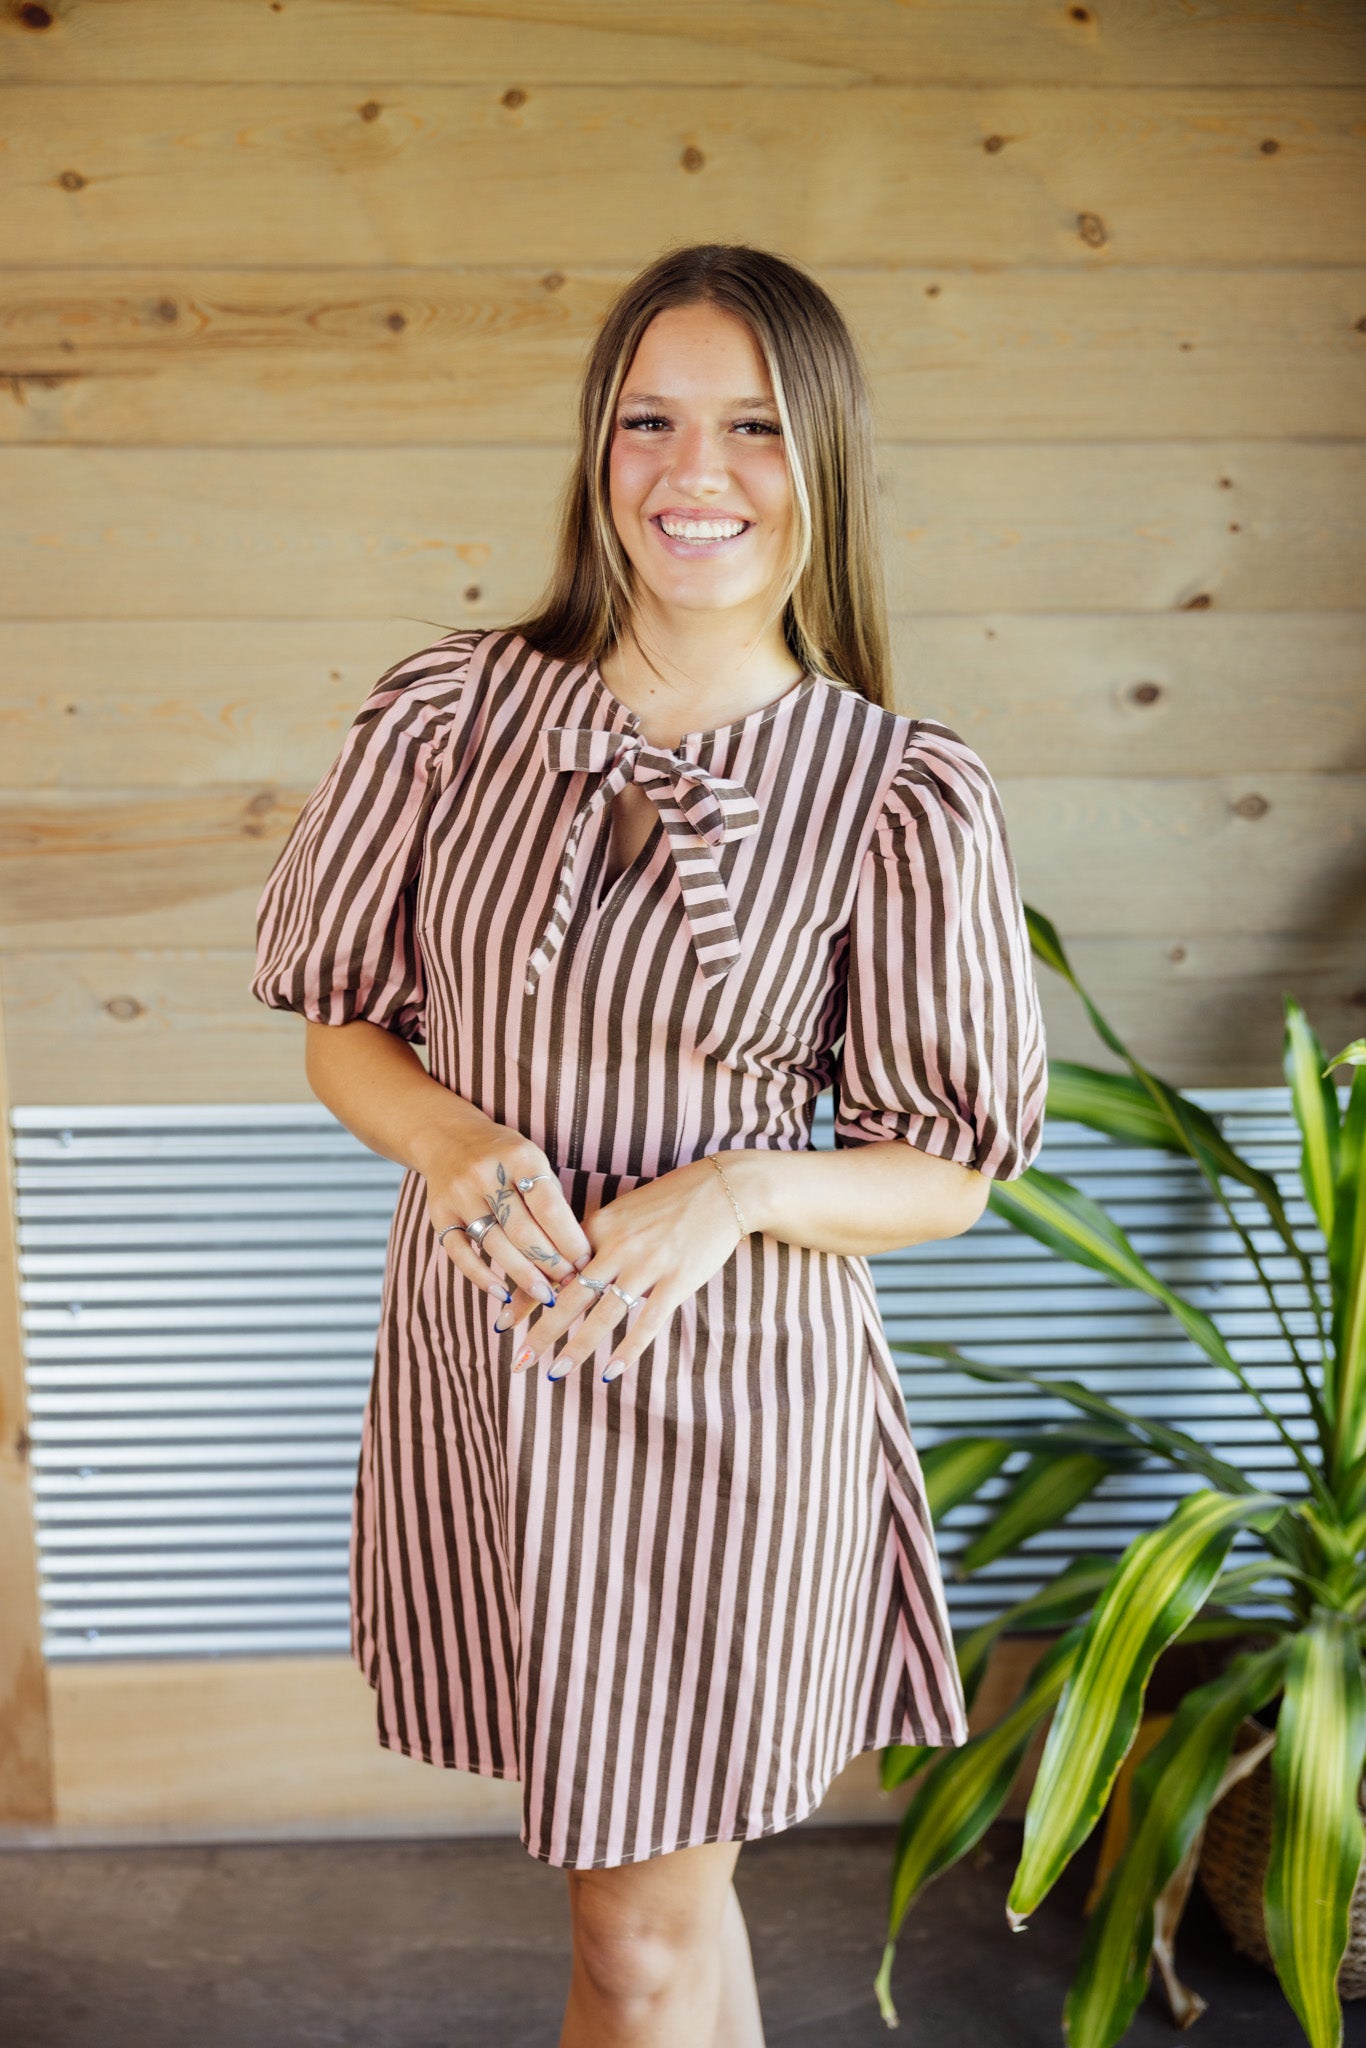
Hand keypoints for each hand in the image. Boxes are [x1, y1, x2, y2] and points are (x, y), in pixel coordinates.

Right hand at [420, 1117, 592, 1319]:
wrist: (448, 1137)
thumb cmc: (504, 1156)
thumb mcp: (532, 1162)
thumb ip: (549, 1201)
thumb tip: (574, 1253)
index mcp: (519, 1158)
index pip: (549, 1208)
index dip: (570, 1241)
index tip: (586, 1264)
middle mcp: (486, 1175)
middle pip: (523, 1231)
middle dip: (551, 1264)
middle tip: (571, 1286)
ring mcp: (460, 1195)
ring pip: (495, 1245)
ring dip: (524, 1276)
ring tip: (546, 1296)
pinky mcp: (441, 1214)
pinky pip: (460, 1253)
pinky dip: (481, 1277)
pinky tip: (502, 1293)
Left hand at [510, 1155, 748, 1384]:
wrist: (722, 1188)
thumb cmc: (670, 1201)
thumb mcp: (623, 1211)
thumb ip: (595, 1239)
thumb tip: (566, 1273)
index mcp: (599, 1227)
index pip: (553, 1267)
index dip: (525, 1296)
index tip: (502, 1322)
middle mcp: (617, 1246)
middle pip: (570, 1297)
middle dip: (541, 1332)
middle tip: (518, 1361)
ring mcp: (647, 1265)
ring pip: (603, 1316)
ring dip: (576, 1348)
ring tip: (554, 1373)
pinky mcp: (676, 1281)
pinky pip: (647, 1323)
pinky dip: (627, 1351)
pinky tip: (610, 1372)